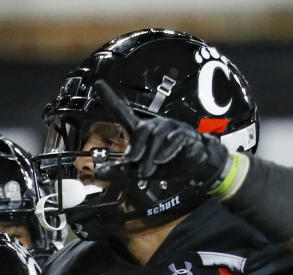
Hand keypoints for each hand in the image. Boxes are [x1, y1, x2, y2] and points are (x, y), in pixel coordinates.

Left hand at [92, 79, 229, 193]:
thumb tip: (98, 172)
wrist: (194, 167)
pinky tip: (162, 160)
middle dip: (137, 152)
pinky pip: (174, 139)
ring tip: (149, 172)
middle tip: (140, 172)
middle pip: (141, 131)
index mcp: (141, 131)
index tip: (97, 83)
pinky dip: (166, 151)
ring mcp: (170, 127)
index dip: (110, 98)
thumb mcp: (140, 171)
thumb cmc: (166, 164)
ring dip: (151, 157)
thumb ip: (121, 171)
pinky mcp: (185, 134)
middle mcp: (154, 125)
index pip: (123, 112)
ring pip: (156, 137)